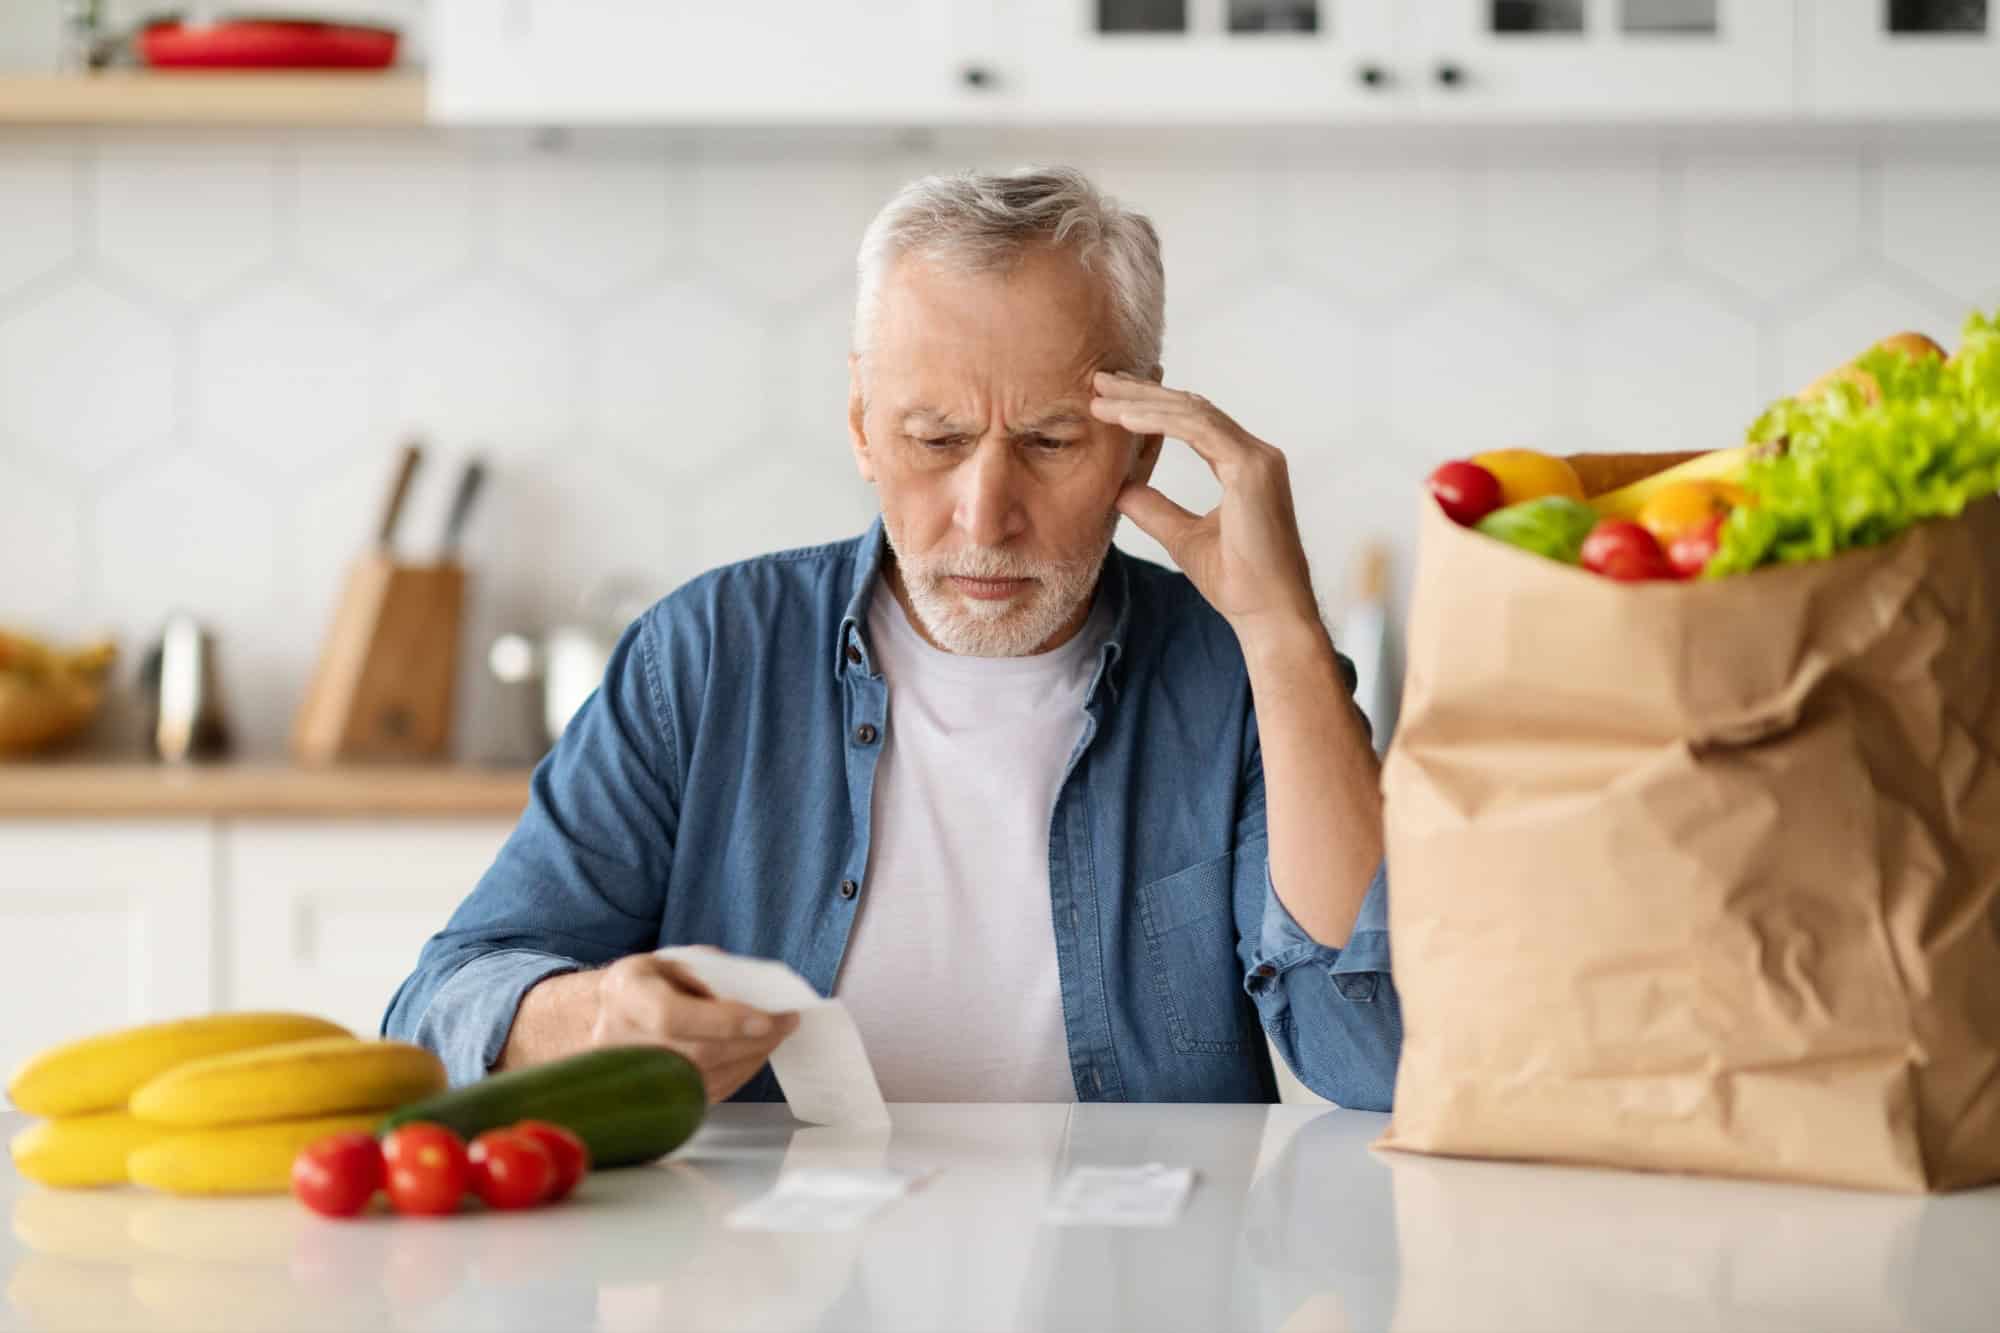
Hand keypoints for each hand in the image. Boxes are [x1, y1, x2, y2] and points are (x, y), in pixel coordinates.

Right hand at [590, 954, 799, 1103]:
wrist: (604, 1015)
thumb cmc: (649, 983)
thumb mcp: (672, 961)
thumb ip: (710, 974)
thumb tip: (759, 994)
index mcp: (625, 994)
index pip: (671, 1016)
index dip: (721, 1021)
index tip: (765, 1019)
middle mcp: (619, 1040)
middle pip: (697, 1053)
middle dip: (752, 1040)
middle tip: (786, 1022)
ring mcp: (631, 1077)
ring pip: (705, 1079)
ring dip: (750, 1058)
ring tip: (776, 1035)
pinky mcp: (649, 1099)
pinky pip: (704, 1093)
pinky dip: (737, 1073)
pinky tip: (754, 1052)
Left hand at [1090, 372, 1320, 644]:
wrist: (1267, 614)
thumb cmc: (1237, 583)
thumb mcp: (1182, 538)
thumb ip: (1154, 509)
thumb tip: (1120, 488)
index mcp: (1242, 466)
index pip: (1191, 423)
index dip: (1150, 407)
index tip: (1110, 401)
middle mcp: (1254, 454)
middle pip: (1190, 408)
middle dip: (1142, 392)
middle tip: (1098, 381)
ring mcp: (1256, 458)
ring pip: (1192, 412)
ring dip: (1142, 402)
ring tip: (1100, 398)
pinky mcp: (1252, 467)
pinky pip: (1199, 429)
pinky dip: (1160, 420)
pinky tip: (1125, 417)